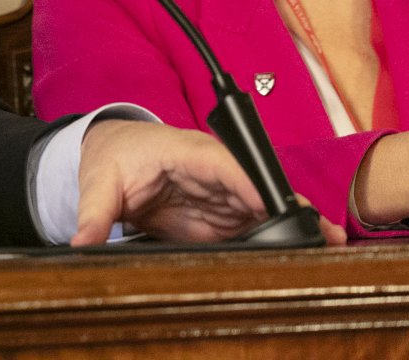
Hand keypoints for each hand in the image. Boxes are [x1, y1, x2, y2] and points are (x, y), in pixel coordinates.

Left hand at [73, 119, 345, 245]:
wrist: (113, 152)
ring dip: (293, 227)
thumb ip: (94, 213)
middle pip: (257, 189)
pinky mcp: (223, 217)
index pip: (225, 165)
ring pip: (265, 209)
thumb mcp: (98, 182)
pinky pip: (255, 227)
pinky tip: (301, 256)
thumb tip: (82, 243)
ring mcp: (223, 195)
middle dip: (290, 209)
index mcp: (187, 151)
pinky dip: (278, 240)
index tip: (273, 206)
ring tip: (326, 249)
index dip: (251, 184)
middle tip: (323, 234)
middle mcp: (215, 172)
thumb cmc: (113, 155)